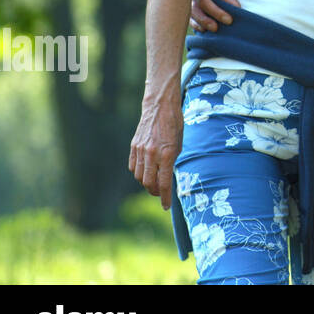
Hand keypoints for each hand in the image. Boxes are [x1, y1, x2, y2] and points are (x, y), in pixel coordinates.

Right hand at [128, 95, 183, 209]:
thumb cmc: (175, 124)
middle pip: (149, 183)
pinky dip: (139, 173)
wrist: (160, 107)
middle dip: (154, 192)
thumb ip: (172, 161)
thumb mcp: (180, 144)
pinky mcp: (133, 147)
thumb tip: (168, 177)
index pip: (164, 183)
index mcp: (167, 154)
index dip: (165, 197)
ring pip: (139, 177)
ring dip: (146, 183)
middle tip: (160, 194)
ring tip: (154, 183)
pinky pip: (133, 167)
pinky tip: (146, 172)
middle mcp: (152, 154)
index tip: (166, 206)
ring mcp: (140, 150)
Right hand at [189, 0, 239, 31]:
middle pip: (203, 1)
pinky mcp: (183, 2)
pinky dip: (194, 23)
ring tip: (215, 29)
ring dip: (204, 20)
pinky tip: (202, 30)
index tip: (238, 7)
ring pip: (193, 11)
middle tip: (230, 21)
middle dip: (216, 12)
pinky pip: (187, 14)